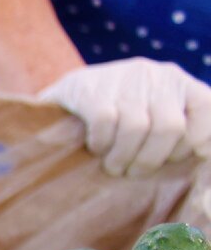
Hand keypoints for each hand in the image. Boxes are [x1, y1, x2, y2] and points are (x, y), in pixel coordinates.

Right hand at [39, 58, 210, 177]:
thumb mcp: (152, 123)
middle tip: (132, 173)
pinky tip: (95, 148)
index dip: (198, 142)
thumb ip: (178, 140)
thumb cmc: (114, 126)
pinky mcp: (88, 88)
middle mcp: (157, 76)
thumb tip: (204, 171)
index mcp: (181, 84)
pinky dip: (101, 143)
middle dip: (150, 159)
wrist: (55, 106)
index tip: (177, 160)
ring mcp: (123, 78)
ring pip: (136, 127)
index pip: (207, 109)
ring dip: (122, 157)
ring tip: (112, 167)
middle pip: (170, 127)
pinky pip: (104, 122)